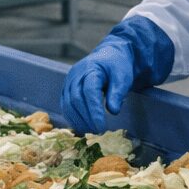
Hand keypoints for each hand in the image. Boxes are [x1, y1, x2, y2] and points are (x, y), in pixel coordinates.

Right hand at [59, 18, 175, 134]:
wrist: (108, 56)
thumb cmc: (117, 67)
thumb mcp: (123, 77)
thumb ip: (118, 93)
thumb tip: (113, 111)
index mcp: (91, 68)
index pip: (89, 91)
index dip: (94, 111)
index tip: (102, 126)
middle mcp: (76, 74)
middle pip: (76, 100)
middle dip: (86, 118)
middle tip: (99, 131)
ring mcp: (69, 82)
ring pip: (68, 104)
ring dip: (78, 121)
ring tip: (92, 131)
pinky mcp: (66, 89)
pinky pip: (65, 106)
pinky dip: (72, 118)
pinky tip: (83, 127)